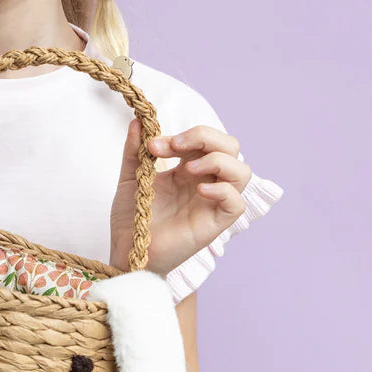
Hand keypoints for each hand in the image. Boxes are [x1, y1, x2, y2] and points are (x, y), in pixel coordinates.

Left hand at [109, 121, 249, 275]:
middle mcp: (205, 181)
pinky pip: (237, 203)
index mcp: (188, 168)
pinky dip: (223, 191)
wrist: (128, 251)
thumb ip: (134, 150)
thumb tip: (137, 121)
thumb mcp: (130, 177)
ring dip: (218, 161)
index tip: (153, 144)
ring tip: (188, 169)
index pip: (204, 139)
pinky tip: (199, 192)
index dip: (183, 135)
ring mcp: (212, 202)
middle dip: (206, 137)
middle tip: (177, 146)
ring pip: (242, 172)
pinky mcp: (215, 224)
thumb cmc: (133, 217)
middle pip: (231, 147)